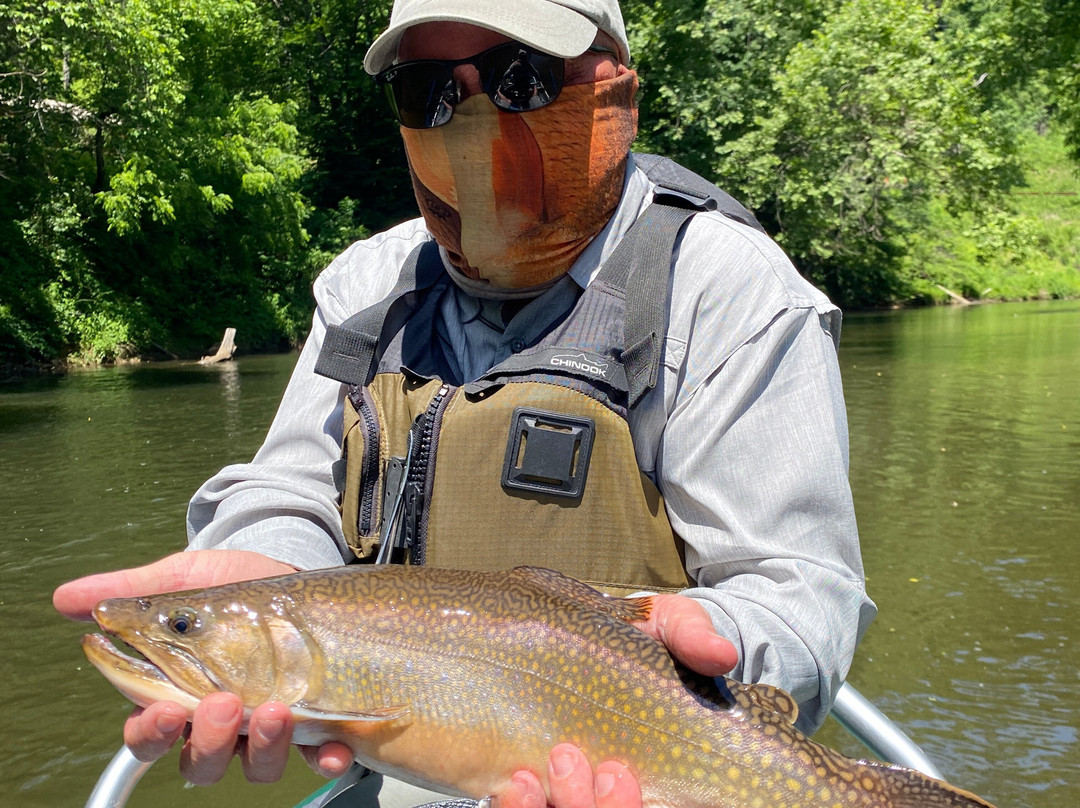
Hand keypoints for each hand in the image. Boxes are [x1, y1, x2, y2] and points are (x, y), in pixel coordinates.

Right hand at [53, 550, 353, 783]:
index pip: (149, 737)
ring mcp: (266, 726)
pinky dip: (324, 758)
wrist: (293, 569)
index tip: (163, 711)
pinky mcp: (314, 721)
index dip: (151, 735)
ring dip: (263, 748)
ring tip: (276, 710)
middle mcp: (220, 722)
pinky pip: (318, 756)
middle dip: (209, 742)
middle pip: (200, 762)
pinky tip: (331, 748)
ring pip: (255, 765)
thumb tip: (70, 598)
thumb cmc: (231, 586)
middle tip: (223, 703)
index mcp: (178, 695)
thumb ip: (131, 592)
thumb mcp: (183, 580)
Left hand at [499, 594, 736, 806]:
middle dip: (584, 805)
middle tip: (567, 759)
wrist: (595, 631)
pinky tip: (509, 785)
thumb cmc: (640, 637)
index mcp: (655, 764)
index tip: (614, 773)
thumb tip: (722, 654)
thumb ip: (693, 636)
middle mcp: (614, 783)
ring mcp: (573, 786)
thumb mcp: (672, 627)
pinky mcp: (532, 778)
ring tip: (525, 779)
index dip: (626, 805)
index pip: (652, 805)